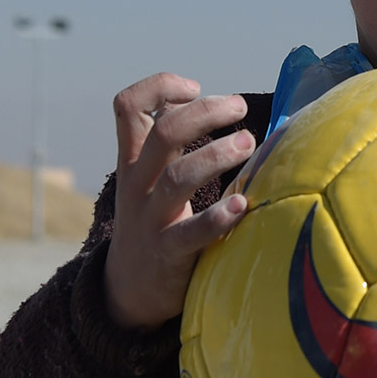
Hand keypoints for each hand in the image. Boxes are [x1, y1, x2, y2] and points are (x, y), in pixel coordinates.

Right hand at [104, 73, 255, 329]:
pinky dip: (217, 218)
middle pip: (163, 134)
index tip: (194, 88)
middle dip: (205, 112)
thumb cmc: (155, 220)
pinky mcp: (168, 253)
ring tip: (249, 144)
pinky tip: (242, 205)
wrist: (128, 290)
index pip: (127, 107)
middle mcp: (138, 184)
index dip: (159, 87)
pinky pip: (191, 233)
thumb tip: (213, 102)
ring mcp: (150, 219)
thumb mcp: (150, 178)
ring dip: (216, 155)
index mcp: (133, 161)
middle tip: (239, 107)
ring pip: (177, 178)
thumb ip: (172, 143)